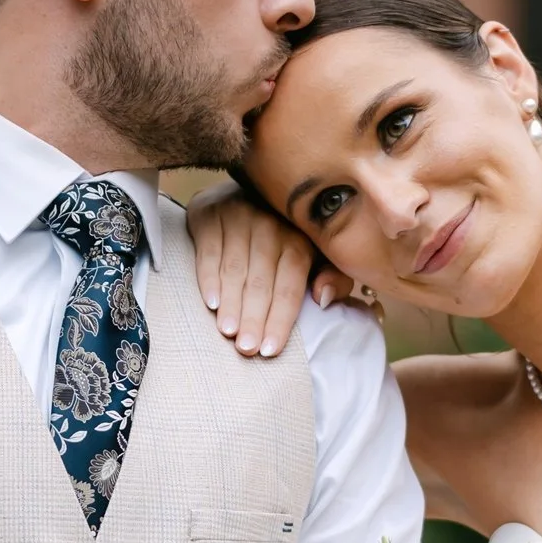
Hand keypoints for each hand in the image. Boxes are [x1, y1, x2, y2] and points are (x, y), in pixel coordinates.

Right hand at [185, 179, 360, 357]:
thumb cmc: (285, 237)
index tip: (270, 350)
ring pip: (235, 269)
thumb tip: (325, 298)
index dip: (280, 318)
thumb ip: (333, 277)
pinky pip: (209, 251)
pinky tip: (210, 303)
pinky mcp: (210, 214)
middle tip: (246, 349)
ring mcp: (239, 217)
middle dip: (254, 318)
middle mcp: (270, 226)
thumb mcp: (318, 252)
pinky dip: (208, 278)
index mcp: (300, 239)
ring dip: (232, 303)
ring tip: (228, 332)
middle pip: (262, 281)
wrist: (246, 192)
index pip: (290, 284)